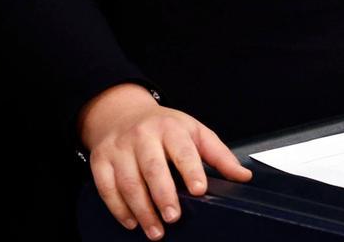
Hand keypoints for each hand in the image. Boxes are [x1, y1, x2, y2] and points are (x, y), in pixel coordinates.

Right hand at [78, 83, 252, 239]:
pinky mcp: (100, 160)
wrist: (122, 113)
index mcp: (170, 128)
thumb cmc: (164, 127)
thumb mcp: (194, 132)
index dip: (191, 170)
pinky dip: (119, 208)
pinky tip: (132, 222)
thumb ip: (219, 155)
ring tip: (155, 230)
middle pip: (153, 168)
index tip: (199, 189)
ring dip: (142, 210)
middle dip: (163, 195)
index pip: (183, 149)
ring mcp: (119, 148)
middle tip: (174, 217)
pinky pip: (106, 187)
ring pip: (128, 182)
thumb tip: (243, 176)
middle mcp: (143, 136)